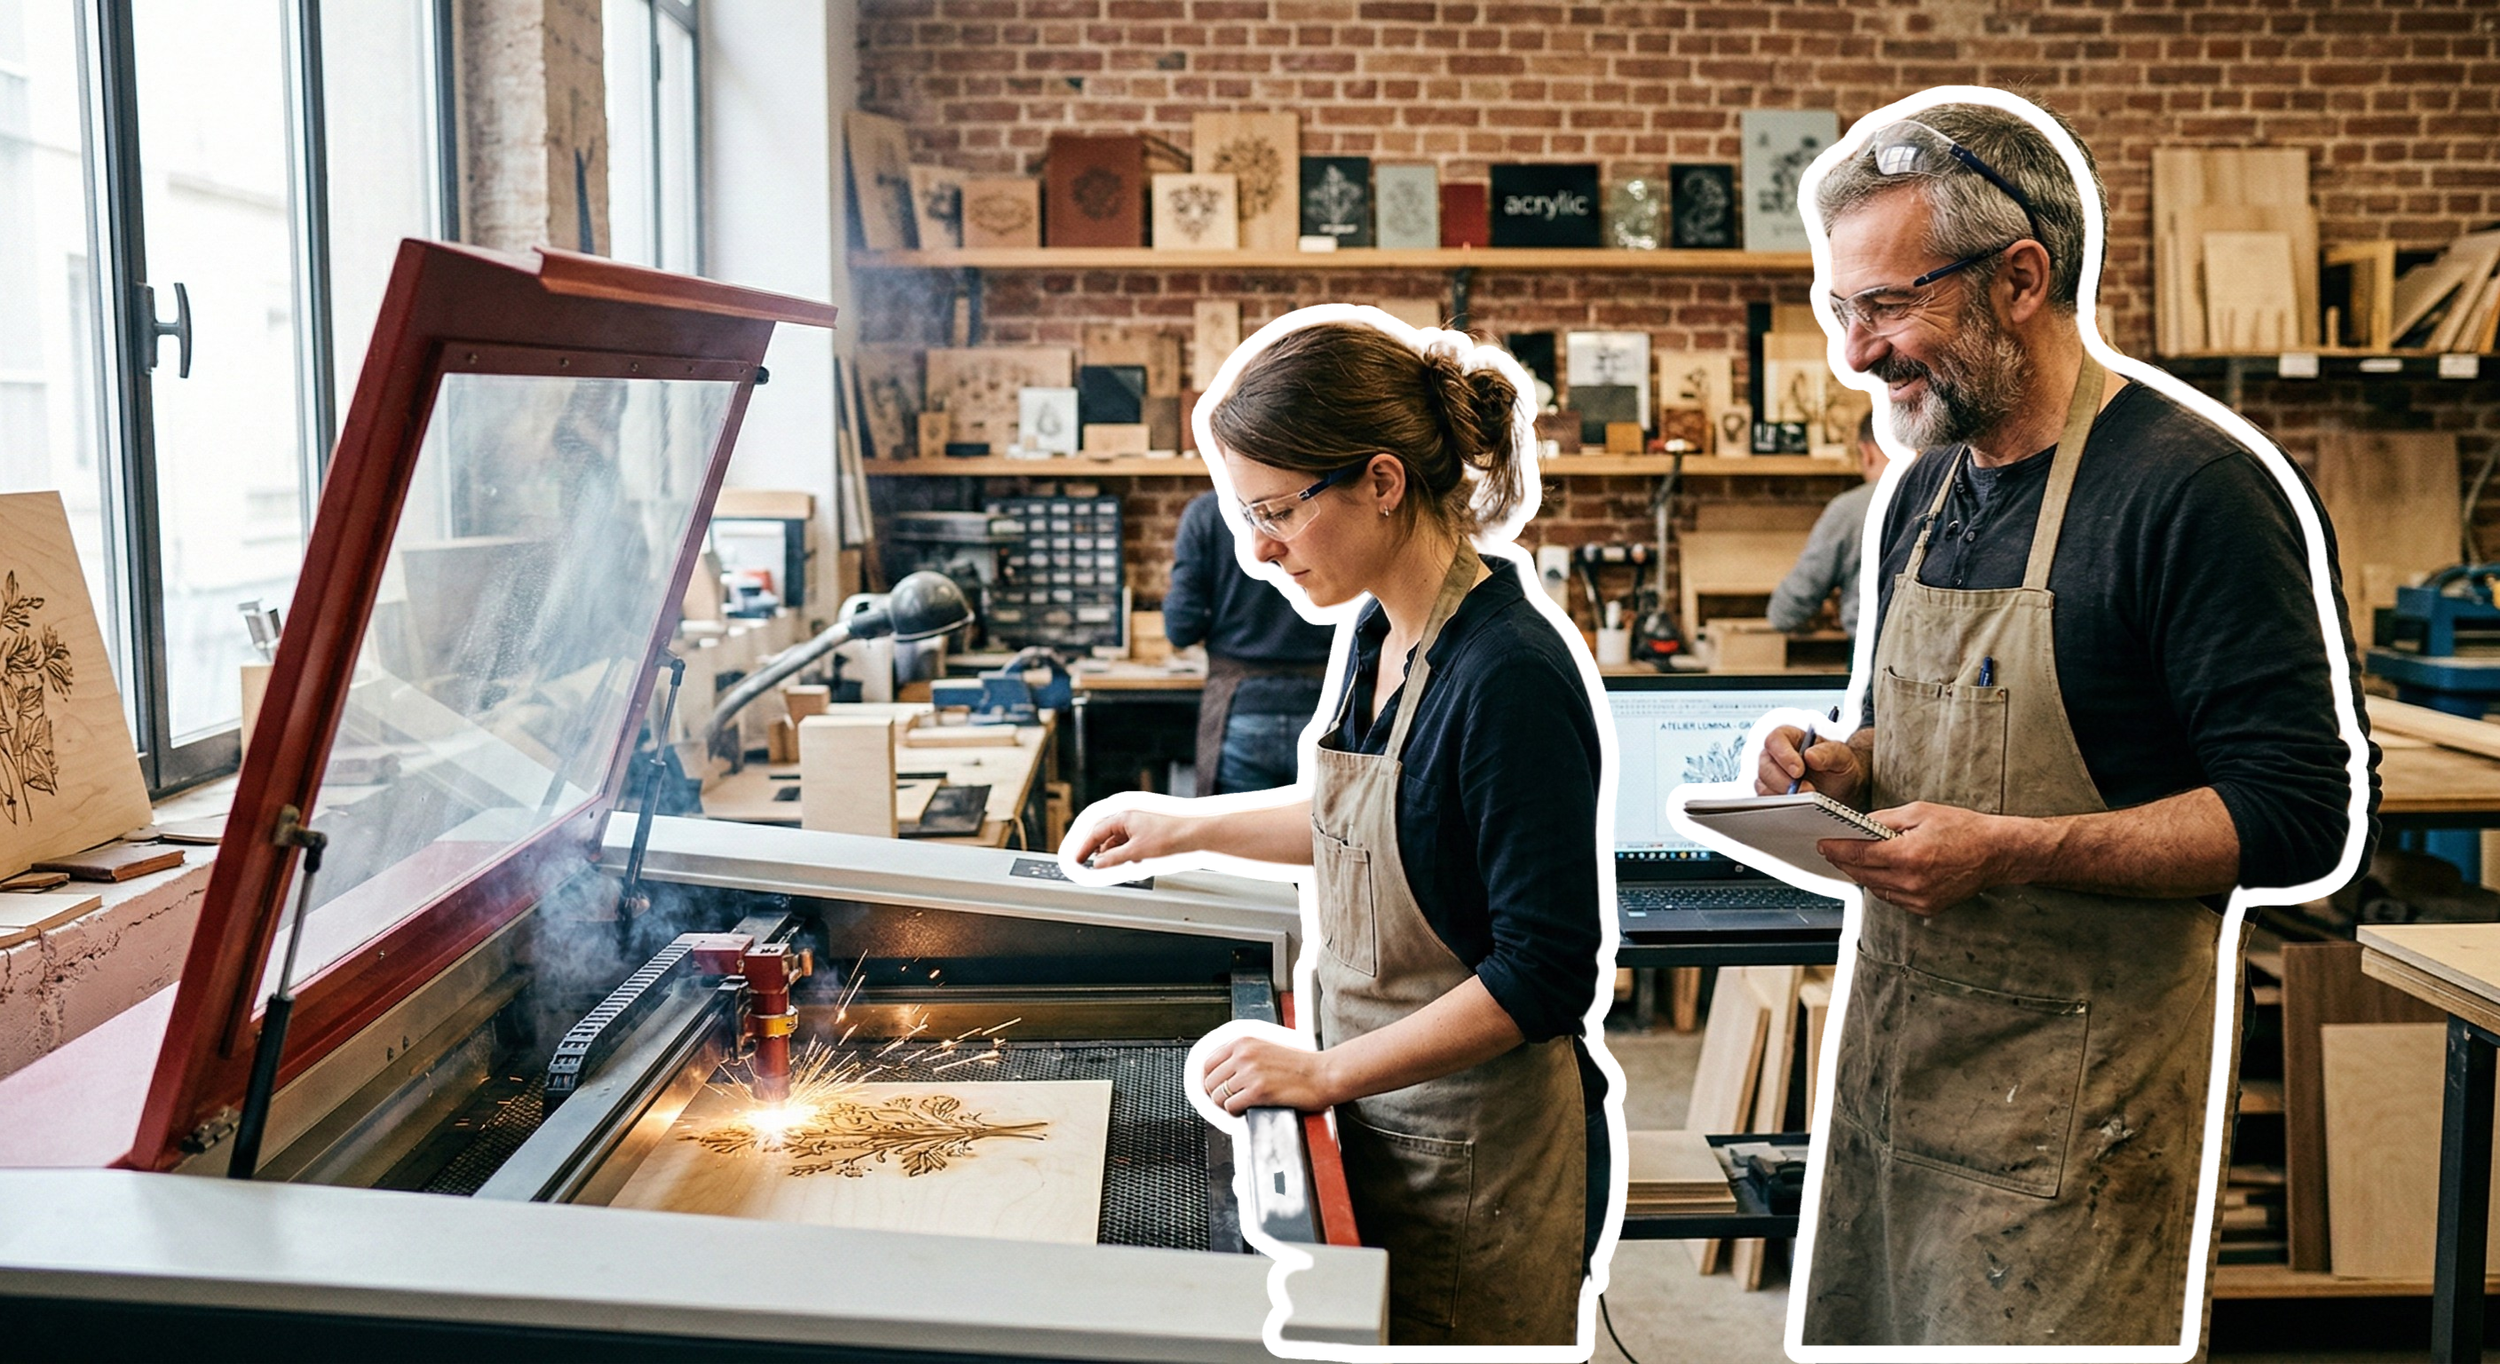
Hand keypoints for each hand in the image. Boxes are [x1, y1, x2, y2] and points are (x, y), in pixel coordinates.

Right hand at [1066, 806, 1197, 868]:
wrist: (1196, 834)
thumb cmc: (1170, 837)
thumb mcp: (1136, 852)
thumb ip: (1113, 859)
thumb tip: (1097, 864)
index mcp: (1123, 817)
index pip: (1096, 832)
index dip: (1084, 848)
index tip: (1076, 860)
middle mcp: (1130, 817)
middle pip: (1105, 835)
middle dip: (1097, 851)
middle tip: (1089, 865)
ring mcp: (1139, 823)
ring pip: (1118, 839)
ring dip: (1112, 853)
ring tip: (1111, 868)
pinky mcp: (1148, 830)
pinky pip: (1130, 841)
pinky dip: (1125, 852)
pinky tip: (1129, 863)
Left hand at [1201, 1034, 1342, 1114]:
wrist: (1323, 1074)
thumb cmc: (1300, 1065)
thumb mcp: (1267, 1048)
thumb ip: (1244, 1055)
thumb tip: (1222, 1073)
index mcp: (1243, 1041)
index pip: (1208, 1062)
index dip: (1209, 1079)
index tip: (1215, 1088)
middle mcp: (1243, 1054)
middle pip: (1210, 1081)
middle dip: (1217, 1094)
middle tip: (1230, 1100)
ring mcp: (1250, 1072)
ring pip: (1218, 1096)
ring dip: (1226, 1105)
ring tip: (1241, 1105)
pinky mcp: (1257, 1091)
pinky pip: (1231, 1107)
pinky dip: (1236, 1113)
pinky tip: (1248, 1109)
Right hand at [1757, 725, 1864, 805]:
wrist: (1843, 789)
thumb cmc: (1839, 766)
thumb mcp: (1842, 756)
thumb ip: (1828, 753)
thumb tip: (1810, 756)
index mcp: (1789, 738)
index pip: (1775, 740)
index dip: (1783, 755)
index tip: (1799, 770)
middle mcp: (1775, 756)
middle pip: (1766, 766)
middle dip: (1785, 782)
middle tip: (1806, 790)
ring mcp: (1771, 777)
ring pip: (1764, 786)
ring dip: (1785, 796)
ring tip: (1807, 800)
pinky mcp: (1772, 795)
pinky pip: (1768, 803)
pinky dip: (1782, 807)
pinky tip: (1799, 807)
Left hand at [1817, 802, 2032, 914]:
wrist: (1996, 852)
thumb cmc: (1962, 828)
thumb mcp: (1919, 813)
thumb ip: (1884, 821)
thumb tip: (1858, 826)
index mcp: (1908, 856)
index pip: (1859, 855)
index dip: (1836, 849)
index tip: (1823, 844)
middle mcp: (1912, 882)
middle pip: (1862, 874)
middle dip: (1844, 861)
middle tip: (1833, 850)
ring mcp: (1920, 899)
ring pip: (1875, 888)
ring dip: (1863, 873)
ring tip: (1856, 858)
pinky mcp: (1927, 908)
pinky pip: (1893, 897)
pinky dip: (1883, 884)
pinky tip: (1884, 870)